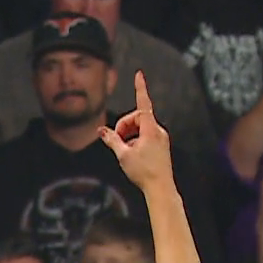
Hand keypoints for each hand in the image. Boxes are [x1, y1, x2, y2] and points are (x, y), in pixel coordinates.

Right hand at [99, 72, 174, 188]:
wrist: (161, 188)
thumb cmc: (144, 172)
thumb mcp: (123, 155)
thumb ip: (111, 140)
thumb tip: (101, 130)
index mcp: (151, 129)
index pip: (143, 104)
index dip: (140, 88)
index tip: (139, 75)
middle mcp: (158, 131)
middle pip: (137, 117)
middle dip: (124, 125)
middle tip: (116, 140)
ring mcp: (161, 138)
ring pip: (140, 127)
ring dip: (129, 135)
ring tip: (124, 151)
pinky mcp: (161, 145)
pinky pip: (145, 135)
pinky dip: (135, 140)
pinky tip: (132, 155)